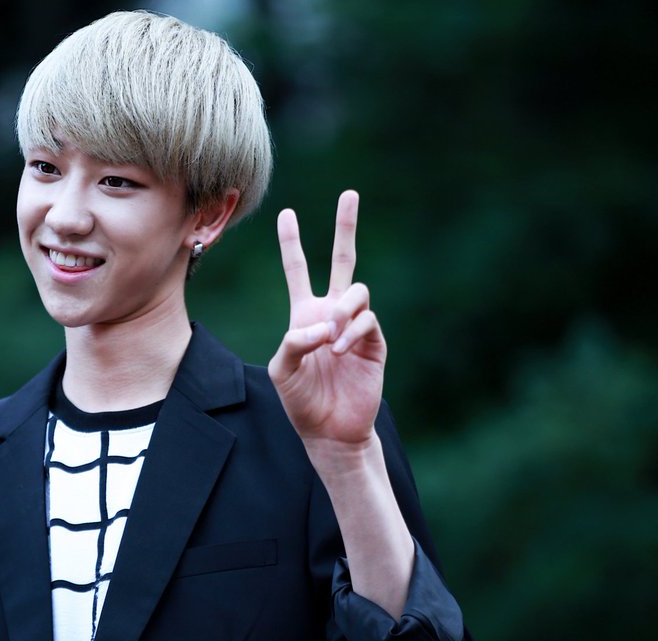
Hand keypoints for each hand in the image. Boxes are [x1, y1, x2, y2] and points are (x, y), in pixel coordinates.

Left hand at [267, 191, 385, 451]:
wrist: (330, 430)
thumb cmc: (301, 400)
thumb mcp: (283, 369)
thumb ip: (295, 341)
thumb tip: (324, 322)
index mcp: (304, 314)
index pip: (297, 270)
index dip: (292, 243)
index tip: (286, 213)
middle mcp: (332, 313)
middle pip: (343, 260)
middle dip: (346, 226)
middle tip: (349, 193)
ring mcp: (356, 325)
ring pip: (357, 291)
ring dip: (342, 310)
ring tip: (331, 339)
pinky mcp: (375, 341)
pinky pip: (366, 320)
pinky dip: (351, 332)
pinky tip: (339, 350)